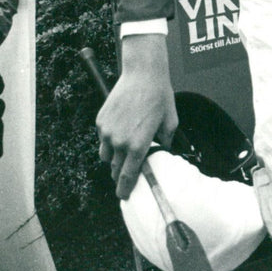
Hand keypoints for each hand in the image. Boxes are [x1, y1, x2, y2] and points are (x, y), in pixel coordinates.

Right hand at [96, 34, 177, 198]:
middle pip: (115, 169)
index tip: (124, 196)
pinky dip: (109, 138)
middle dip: (121, 172)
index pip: (127, 177)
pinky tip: (121, 126)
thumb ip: (165, 143)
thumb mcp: (170, 122)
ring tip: (125, 146)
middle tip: (129, 168)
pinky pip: (102, 138)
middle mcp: (119, 142)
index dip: (124, 189)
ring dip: (114, 156)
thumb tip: (161, 152)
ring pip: (106, 155)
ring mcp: (107, 131)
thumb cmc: (159, 97)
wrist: (143, 74)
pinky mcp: (100, 121)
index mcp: (138, 145)